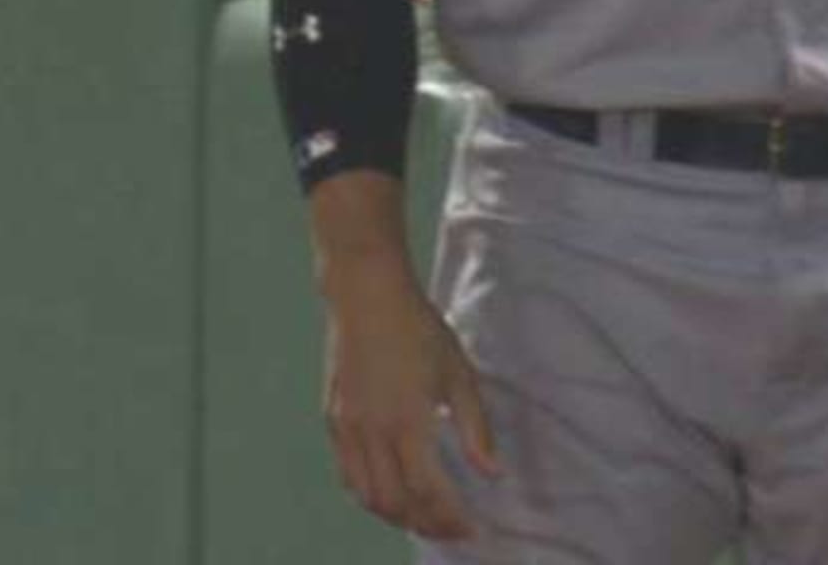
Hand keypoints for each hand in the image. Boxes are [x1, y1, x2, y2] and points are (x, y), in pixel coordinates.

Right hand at [321, 265, 498, 541]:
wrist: (366, 296)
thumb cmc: (418, 329)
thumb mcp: (458, 374)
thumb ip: (475, 428)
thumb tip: (493, 472)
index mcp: (408, 424)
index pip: (429, 492)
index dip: (451, 519)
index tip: (472, 530)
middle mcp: (373, 434)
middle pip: (397, 503)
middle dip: (427, 525)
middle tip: (451, 531)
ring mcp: (348, 429)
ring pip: (368, 496)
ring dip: (397, 516)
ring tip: (423, 520)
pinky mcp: (334, 421)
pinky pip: (349, 475)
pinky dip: (370, 496)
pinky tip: (388, 495)